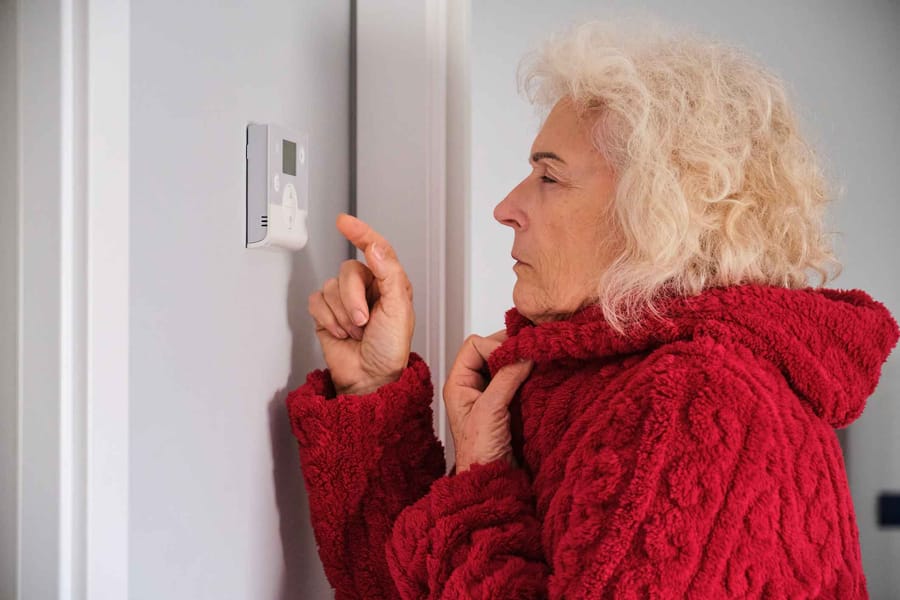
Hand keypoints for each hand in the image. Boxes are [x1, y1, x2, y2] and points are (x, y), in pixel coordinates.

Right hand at [308, 214, 414, 395]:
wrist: (370, 377)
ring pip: (330, 287)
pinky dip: (327, 319)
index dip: (360, 233)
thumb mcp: (399, 310)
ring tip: (355, 331)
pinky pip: (316, 301)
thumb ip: (389, 274)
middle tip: (363, 322)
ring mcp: (345, 299)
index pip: (375, 248)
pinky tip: (341, 332)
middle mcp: (367, 287)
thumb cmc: (390, 349)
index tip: (344, 222)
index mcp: (390, 282)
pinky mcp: (326, 311)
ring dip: (342, 315)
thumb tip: (375, 248)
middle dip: (353, 300)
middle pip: (348, 271)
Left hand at [443, 331, 533, 472]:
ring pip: (506, 365)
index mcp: (458, 384)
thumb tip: (523, 354)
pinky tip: (538, 379)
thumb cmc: (478, 455)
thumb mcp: (489, 411)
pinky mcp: (508, 405)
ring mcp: (491, 395)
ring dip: (521, 364)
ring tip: (536, 365)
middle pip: (491, 351)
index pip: (474, 345)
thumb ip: (506, 379)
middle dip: (510, 350)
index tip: (515, 355)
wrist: (491, 482)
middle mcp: (473, 387)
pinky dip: (529, 377)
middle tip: (530, 352)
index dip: (495, 345)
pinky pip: (519, 381)